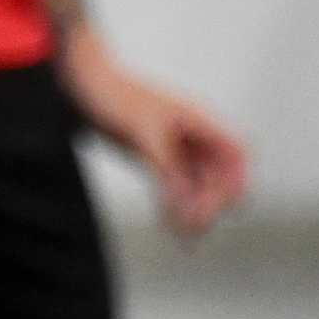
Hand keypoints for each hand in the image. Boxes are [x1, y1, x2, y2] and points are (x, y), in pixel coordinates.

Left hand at [58, 34, 249, 235]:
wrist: (81, 82)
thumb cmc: (114, 94)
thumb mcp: (143, 131)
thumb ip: (167, 169)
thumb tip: (186, 207)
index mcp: (199, 120)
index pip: (237, 154)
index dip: (237, 181)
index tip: (225, 206)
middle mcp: (192, 135)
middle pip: (218, 177)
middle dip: (211, 203)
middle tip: (193, 227)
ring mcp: (175, 147)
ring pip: (196, 186)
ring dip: (192, 210)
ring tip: (182, 235)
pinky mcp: (155, 157)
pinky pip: (174, 187)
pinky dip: (173, 206)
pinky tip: (167, 225)